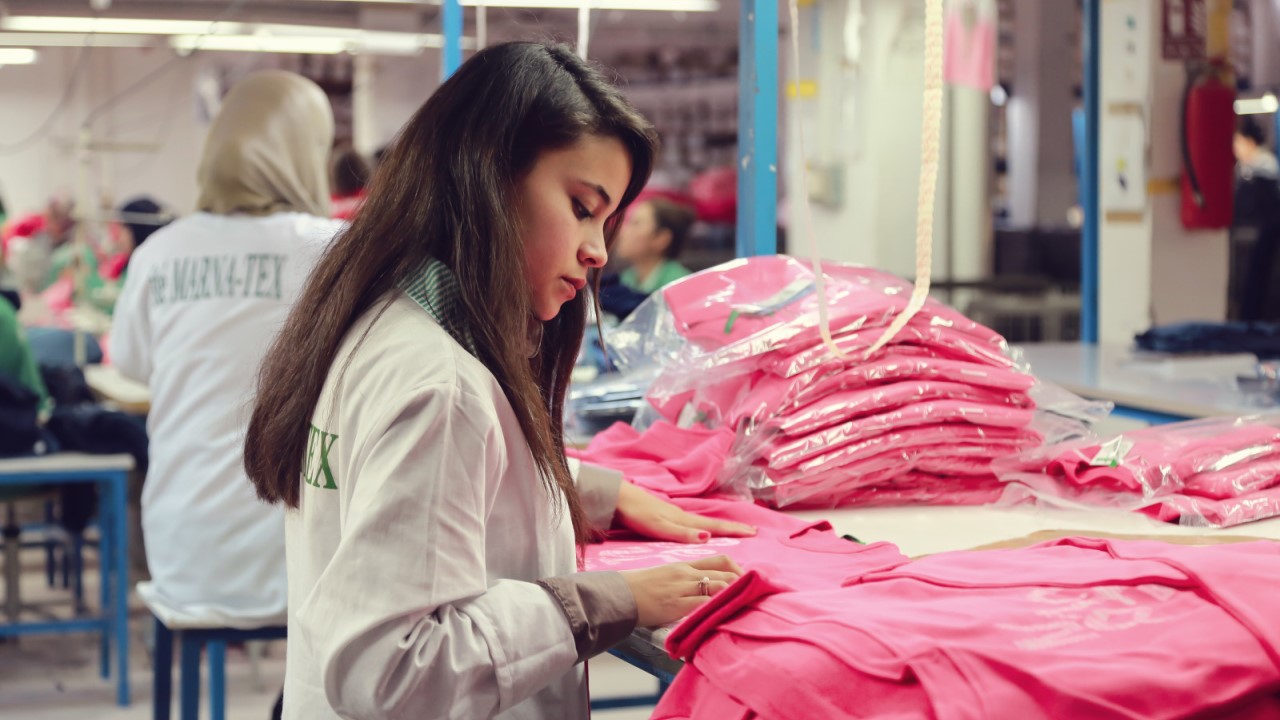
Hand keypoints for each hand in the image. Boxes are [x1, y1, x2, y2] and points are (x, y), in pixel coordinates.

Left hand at [615, 482, 756, 543]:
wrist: (618, 498)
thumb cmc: (636, 514)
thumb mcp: (659, 527)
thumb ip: (682, 534)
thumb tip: (708, 538)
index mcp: (684, 520)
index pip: (714, 527)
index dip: (734, 530)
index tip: (753, 532)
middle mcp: (682, 517)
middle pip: (713, 524)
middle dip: (732, 528)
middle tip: (752, 530)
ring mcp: (674, 516)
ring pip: (703, 523)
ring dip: (720, 527)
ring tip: (732, 530)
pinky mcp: (665, 517)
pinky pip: (692, 524)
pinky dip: (704, 527)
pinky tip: (701, 529)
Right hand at [621, 555, 743, 626]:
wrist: (619, 594)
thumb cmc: (638, 587)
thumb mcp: (664, 575)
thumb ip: (683, 578)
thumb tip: (700, 588)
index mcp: (683, 565)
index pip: (719, 560)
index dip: (737, 569)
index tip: (745, 579)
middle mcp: (686, 573)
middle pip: (724, 573)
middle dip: (742, 584)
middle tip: (752, 595)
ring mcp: (682, 588)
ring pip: (718, 587)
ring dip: (734, 596)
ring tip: (744, 606)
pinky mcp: (676, 604)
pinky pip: (703, 605)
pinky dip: (717, 609)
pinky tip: (725, 615)